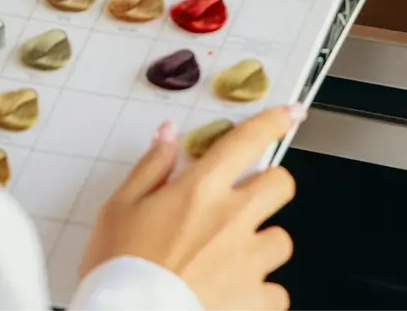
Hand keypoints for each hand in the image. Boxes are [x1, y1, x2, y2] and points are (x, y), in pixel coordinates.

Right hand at [79, 106, 302, 310]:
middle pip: (281, 184)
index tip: (288, 114)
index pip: (247, 141)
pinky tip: (234, 295)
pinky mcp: (256, 301)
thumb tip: (168, 135)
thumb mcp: (119, 208)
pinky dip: (260, 294)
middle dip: (269, 186)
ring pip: (281, 240)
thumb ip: (151, 168)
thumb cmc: (118, 270)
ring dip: (261, 245)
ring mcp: (249, 262)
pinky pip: (276, 293)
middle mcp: (232, 220)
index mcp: (199, 191)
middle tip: (245, 201)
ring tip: (231, 259)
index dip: (273, 121)